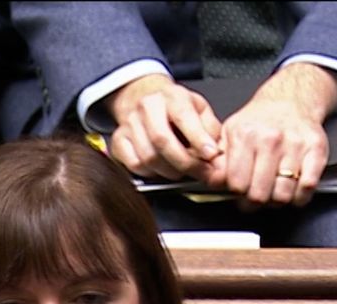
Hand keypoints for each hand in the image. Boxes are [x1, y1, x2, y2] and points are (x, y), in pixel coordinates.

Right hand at [103, 73, 221, 181]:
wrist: (148, 100)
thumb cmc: (180, 110)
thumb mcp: (202, 111)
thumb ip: (212, 130)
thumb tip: (217, 154)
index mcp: (172, 96)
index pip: (183, 116)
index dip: (198, 138)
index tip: (211, 155)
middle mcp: (147, 106)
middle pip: (162, 140)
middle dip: (186, 163)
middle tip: (202, 173)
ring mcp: (129, 122)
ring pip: (148, 157)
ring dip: (171, 171)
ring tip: (184, 171)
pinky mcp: (119, 139)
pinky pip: (134, 165)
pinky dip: (151, 173)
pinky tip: (163, 169)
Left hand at [216, 63, 336, 206]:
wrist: (290, 101)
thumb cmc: (260, 121)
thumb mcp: (231, 132)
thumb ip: (220, 158)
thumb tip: (214, 182)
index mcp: (244, 136)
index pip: (237, 184)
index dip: (237, 195)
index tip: (241, 195)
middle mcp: (270, 140)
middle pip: (260, 193)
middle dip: (257, 202)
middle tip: (258, 198)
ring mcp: (295, 145)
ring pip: (284, 195)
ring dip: (279, 201)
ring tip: (275, 193)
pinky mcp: (316, 150)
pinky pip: (308, 187)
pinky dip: (301, 197)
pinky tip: (294, 192)